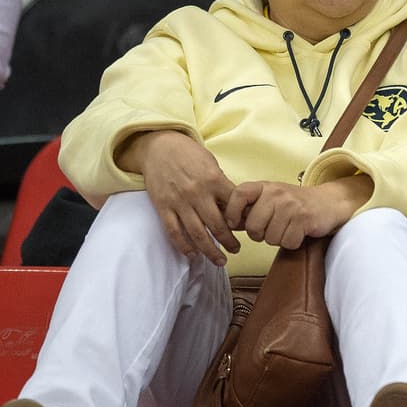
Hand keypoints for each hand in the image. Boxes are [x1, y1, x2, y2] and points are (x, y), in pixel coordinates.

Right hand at [123, 130, 239, 264]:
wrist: (159, 146)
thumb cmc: (189, 154)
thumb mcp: (211, 164)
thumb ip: (222, 185)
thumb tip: (234, 208)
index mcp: (213, 179)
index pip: (233, 207)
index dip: (242, 222)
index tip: (247, 230)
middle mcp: (197, 193)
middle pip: (217, 226)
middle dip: (229, 242)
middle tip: (236, 250)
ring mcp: (179, 202)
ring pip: (197, 234)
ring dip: (210, 250)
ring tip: (220, 260)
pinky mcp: (163, 207)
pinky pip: (174, 232)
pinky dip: (184, 246)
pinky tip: (193, 255)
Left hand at [224, 174, 371, 249]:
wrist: (327, 202)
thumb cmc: (294, 204)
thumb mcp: (270, 199)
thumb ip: (250, 208)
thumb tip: (227, 223)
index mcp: (264, 186)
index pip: (238, 194)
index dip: (231, 212)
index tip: (235, 223)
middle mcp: (276, 193)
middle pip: (253, 226)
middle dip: (260, 234)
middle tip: (271, 228)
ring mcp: (291, 205)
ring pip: (270, 238)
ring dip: (278, 239)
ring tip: (287, 228)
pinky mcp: (304, 219)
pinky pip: (287, 242)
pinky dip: (292, 242)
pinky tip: (297, 232)